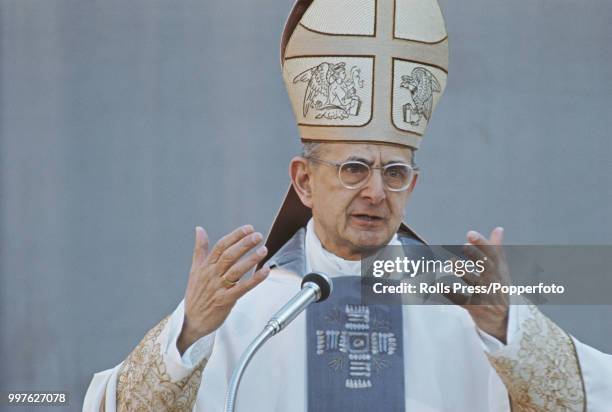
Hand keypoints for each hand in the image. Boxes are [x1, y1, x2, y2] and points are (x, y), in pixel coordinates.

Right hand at [177, 225, 269, 353]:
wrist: (191, 321)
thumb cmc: (195, 295)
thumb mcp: (195, 269)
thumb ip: (200, 249)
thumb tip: (199, 229)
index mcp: (206, 266)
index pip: (221, 246)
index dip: (235, 236)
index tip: (248, 228)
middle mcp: (212, 275)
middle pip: (229, 255)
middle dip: (244, 244)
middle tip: (257, 235)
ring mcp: (218, 288)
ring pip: (236, 270)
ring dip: (250, 259)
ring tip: (263, 250)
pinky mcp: (225, 301)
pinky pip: (242, 288)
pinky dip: (254, 279)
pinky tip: (265, 271)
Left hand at [445, 227, 509, 342]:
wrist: (504, 322)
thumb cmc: (498, 290)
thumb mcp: (500, 271)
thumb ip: (496, 250)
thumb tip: (498, 229)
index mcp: (500, 272)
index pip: (493, 255)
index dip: (482, 244)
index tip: (470, 234)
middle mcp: (495, 283)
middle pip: (487, 268)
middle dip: (476, 256)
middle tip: (463, 246)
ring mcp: (486, 297)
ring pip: (475, 284)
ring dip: (464, 272)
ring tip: (452, 262)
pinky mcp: (476, 309)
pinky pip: (462, 301)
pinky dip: (451, 293)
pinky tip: (440, 286)